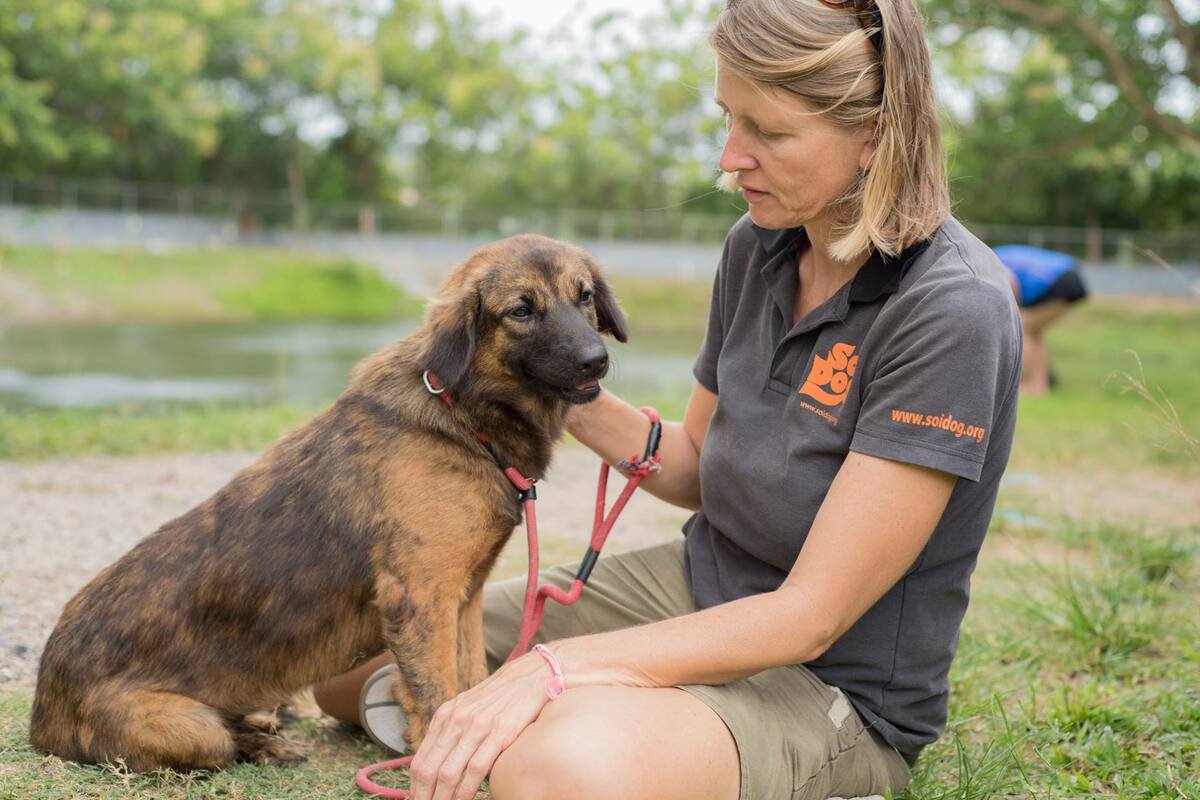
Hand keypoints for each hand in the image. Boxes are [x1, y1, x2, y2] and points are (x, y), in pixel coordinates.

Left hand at [408, 651, 551, 799]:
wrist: (531, 675)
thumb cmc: (500, 696)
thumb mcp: (468, 708)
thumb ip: (452, 731)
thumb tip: (438, 762)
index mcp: (445, 716)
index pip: (420, 761)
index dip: (415, 788)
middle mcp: (456, 720)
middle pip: (429, 770)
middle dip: (425, 797)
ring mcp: (476, 727)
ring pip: (449, 773)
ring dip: (443, 799)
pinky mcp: (499, 733)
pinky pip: (475, 769)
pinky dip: (466, 790)